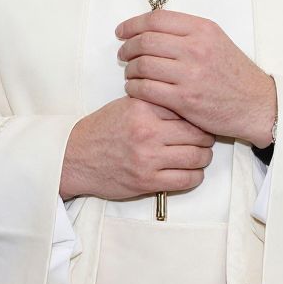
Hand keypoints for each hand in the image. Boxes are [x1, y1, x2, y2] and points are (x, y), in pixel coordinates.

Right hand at [60, 96, 214, 200]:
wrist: (76, 157)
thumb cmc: (104, 129)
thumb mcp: (128, 104)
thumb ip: (156, 102)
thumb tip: (189, 103)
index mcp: (143, 107)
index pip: (186, 106)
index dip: (197, 113)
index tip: (200, 117)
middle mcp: (147, 131)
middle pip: (198, 133)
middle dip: (206, 136)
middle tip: (205, 137)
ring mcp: (148, 158)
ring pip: (198, 157)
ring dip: (203, 157)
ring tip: (199, 154)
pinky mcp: (148, 181)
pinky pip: (187, 180)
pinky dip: (195, 176)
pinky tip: (190, 171)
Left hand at [116, 11, 276, 146]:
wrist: (255, 103)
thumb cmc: (233, 73)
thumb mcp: (215, 40)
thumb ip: (186, 32)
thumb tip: (150, 28)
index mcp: (202, 29)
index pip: (156, 19)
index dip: (133, 24)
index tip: (122, 31)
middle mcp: (195, 48)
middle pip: (145, 42)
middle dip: (127, 48)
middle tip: (123, 54)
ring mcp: (189, 74)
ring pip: (143, 65)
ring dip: (130, 69)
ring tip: (130, 73)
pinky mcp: (184, 99)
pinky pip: (146, 89)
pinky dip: (134, 88)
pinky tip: (135, 88)